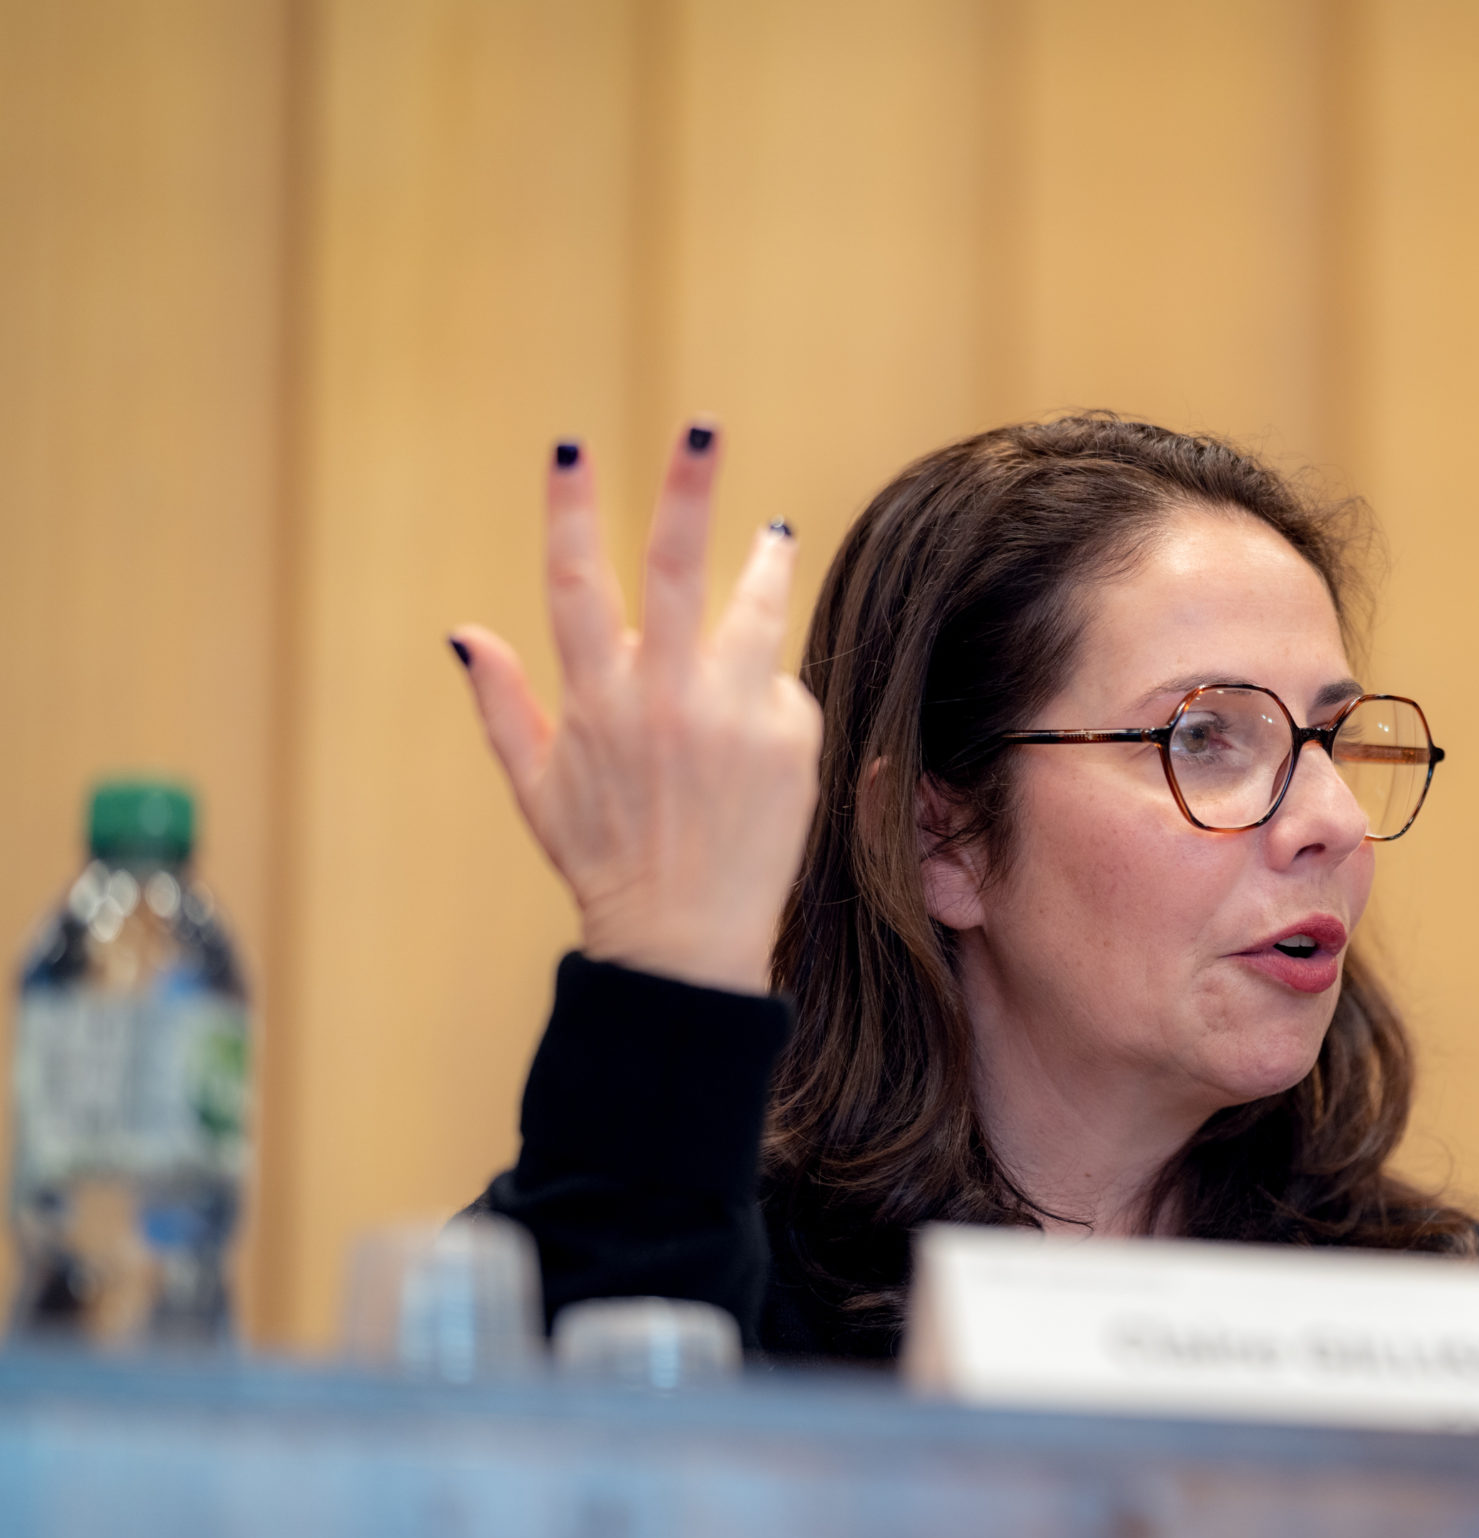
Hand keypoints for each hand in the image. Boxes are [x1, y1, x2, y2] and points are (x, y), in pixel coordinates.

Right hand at [449, 425, 822, 993]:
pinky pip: (784, 689)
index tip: (570, 446)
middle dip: (685, 490)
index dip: (568, 509)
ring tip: (775, 537)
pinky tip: (760, 730)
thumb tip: (463, 633)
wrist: (683, 942)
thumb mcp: (537, 787)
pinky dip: (771, 696)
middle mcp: (663, 698)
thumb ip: (505, 704)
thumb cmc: (604, 862)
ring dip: (765, 566)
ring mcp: (732, 718)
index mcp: (596, 700)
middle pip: (672, 569)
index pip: (573, 581)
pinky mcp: (788, 744)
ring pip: (756, 613)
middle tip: (703, 427)